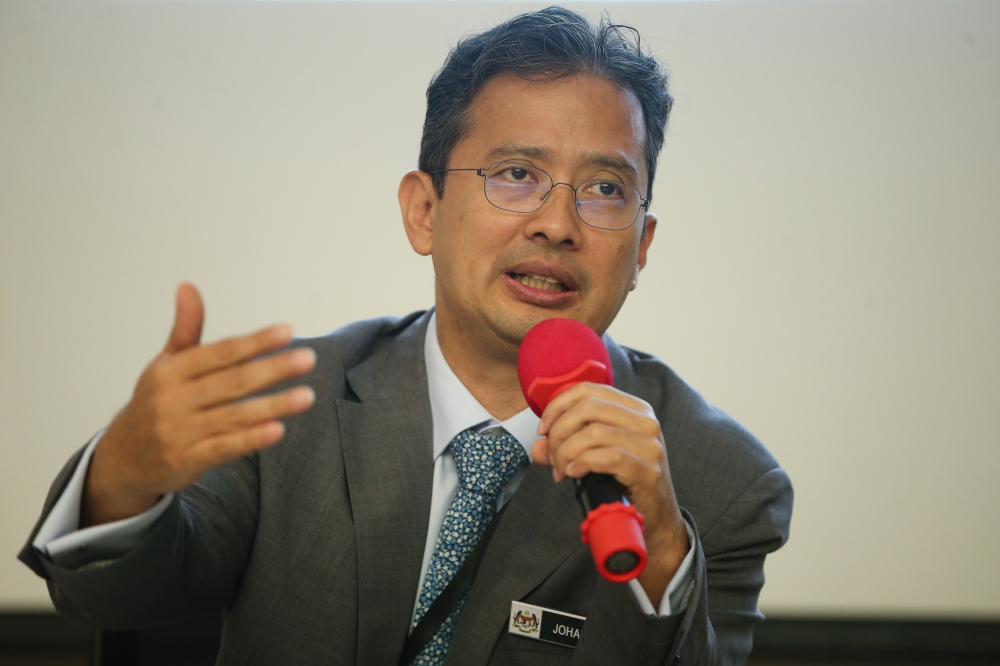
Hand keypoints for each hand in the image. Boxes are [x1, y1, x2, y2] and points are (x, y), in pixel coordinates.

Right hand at [82, 283, 316, 526]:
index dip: (254, 342)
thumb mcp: (164, 365)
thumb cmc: (155, 403)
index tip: (287, 332)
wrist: (124, 459)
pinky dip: (251, 439)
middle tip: (308, 358)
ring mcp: (179, 432)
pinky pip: (225, 448)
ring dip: (273, 405)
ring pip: (234, 415)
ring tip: (306, 396)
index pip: (220, 353)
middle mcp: (173, 400)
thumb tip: (188, 286)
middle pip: (232, 382)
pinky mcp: (187, 461)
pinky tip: (277, 430)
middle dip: (273, 369)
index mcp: (170, 372)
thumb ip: (185, 329)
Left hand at [531, 382, 687, 604]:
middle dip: (559, 432)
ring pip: (592, 432)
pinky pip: (605, 456)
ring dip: (566, 452)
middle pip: (587, 408)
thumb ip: (565, 447)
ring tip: (561, 470)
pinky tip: (573, 473)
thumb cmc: (624, 484)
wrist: (655, 519)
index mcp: (634, 408)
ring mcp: (649, 444)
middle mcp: (645, 420)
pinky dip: (581, 463)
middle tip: (552, 457)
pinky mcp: (647, 469)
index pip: (588, 389)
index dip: (558, 406)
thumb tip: (538, 446)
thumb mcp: (594, 457)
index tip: (543, 430)